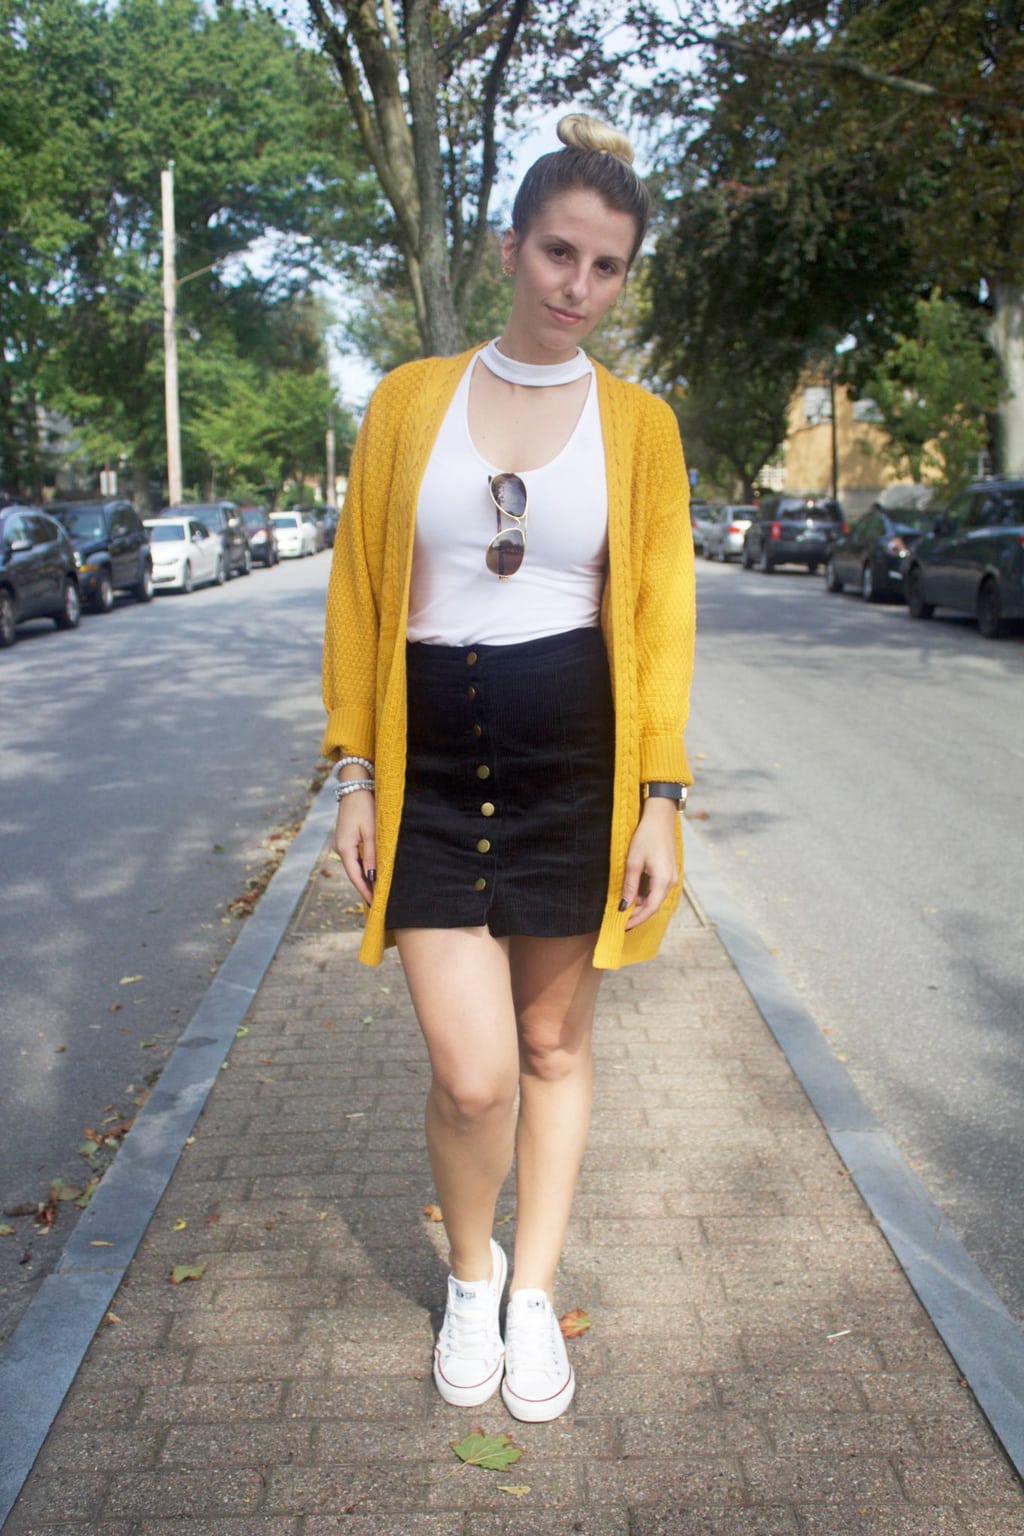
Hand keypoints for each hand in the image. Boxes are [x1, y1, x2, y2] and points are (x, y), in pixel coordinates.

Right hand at [331, 789, 376, 904]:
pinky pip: (353, 856)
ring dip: (363, 876)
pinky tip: (370, 871)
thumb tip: (372, 877)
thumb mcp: (371, 832)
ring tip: (376, 889)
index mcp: (344, 847)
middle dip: (364, 886)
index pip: (355, 875)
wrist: (354, 787)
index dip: (364, 891)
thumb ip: (372, 855)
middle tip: (378, 901)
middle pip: (353, 872)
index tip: (374, 903)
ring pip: (353, 865)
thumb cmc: (365, 807)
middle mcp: (338, 847)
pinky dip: (361, 865)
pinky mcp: (344, 838)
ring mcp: (340, 843)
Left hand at [619, 797, 677, 929]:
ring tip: (624, 907)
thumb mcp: (634, 862)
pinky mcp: (669, 872)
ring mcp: (672, 876)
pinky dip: (646, 895)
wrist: (660, 818)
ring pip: (656, 898)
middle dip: (638, 914)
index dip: (636, 919)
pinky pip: (658, 889)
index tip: (622, 925)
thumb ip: (630, 886)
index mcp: (663, 880)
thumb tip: (624, 905)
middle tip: (621, 919)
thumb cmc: (647, 837)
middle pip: (654, 905)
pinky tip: (634, 895)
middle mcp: (671, 881)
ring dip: (641, 904)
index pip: (650, 908)